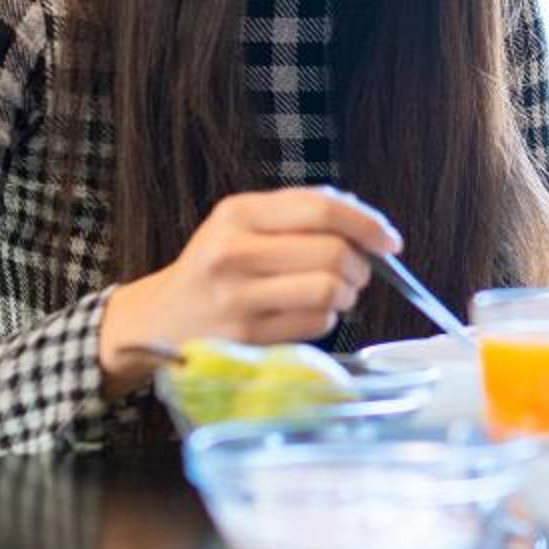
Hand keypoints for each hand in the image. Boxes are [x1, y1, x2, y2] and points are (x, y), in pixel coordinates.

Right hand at [96, 186, 398, 395]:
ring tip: (333, 292)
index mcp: (237, 214)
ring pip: (329, 292)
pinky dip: (325, 319)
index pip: (320, 209)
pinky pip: (315, 325)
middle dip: (360, 265)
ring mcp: (238, 299)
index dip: (367, 223)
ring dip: (346, 295)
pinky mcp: (246, 339)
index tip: (389, 240)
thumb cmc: (214, 266)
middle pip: (333, 254)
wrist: (160, 319)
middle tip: (356, 271)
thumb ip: (299, 211)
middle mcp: (233, 253)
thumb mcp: (242, 223)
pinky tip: (305, 313)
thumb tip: (364, 219)